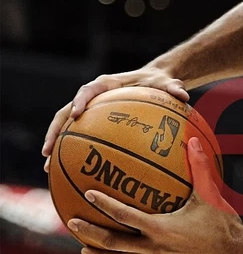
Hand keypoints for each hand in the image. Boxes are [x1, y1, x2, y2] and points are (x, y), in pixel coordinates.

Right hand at [42, 67, 188, 172]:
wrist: (153, 80)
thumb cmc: (159, 82)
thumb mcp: (167, 83)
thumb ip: (174, 87)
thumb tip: (183, 95)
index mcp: (106, 83)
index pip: (89, 89)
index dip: (80, 101)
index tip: (76, 114)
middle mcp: (92, 96)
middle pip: (66, 112)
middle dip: (55, 131)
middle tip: (48, 151)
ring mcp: (90, 109)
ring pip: (66, 127)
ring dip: (56, 145)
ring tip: (48, 168)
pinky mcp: (93, 121)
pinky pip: (79, 136)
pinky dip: (72, 152)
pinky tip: (70, 173)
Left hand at [67, 138, 242, 253]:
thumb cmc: (223, 224)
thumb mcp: (211, 195)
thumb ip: (200, 167)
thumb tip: (192, 140)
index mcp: (161, 229)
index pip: (124, 216)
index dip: (105, 204)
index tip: (88, 192)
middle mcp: (154, 248)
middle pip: (113, 243)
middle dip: (89, 233)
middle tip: (71, 221)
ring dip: (99, 253)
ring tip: (82, 247)